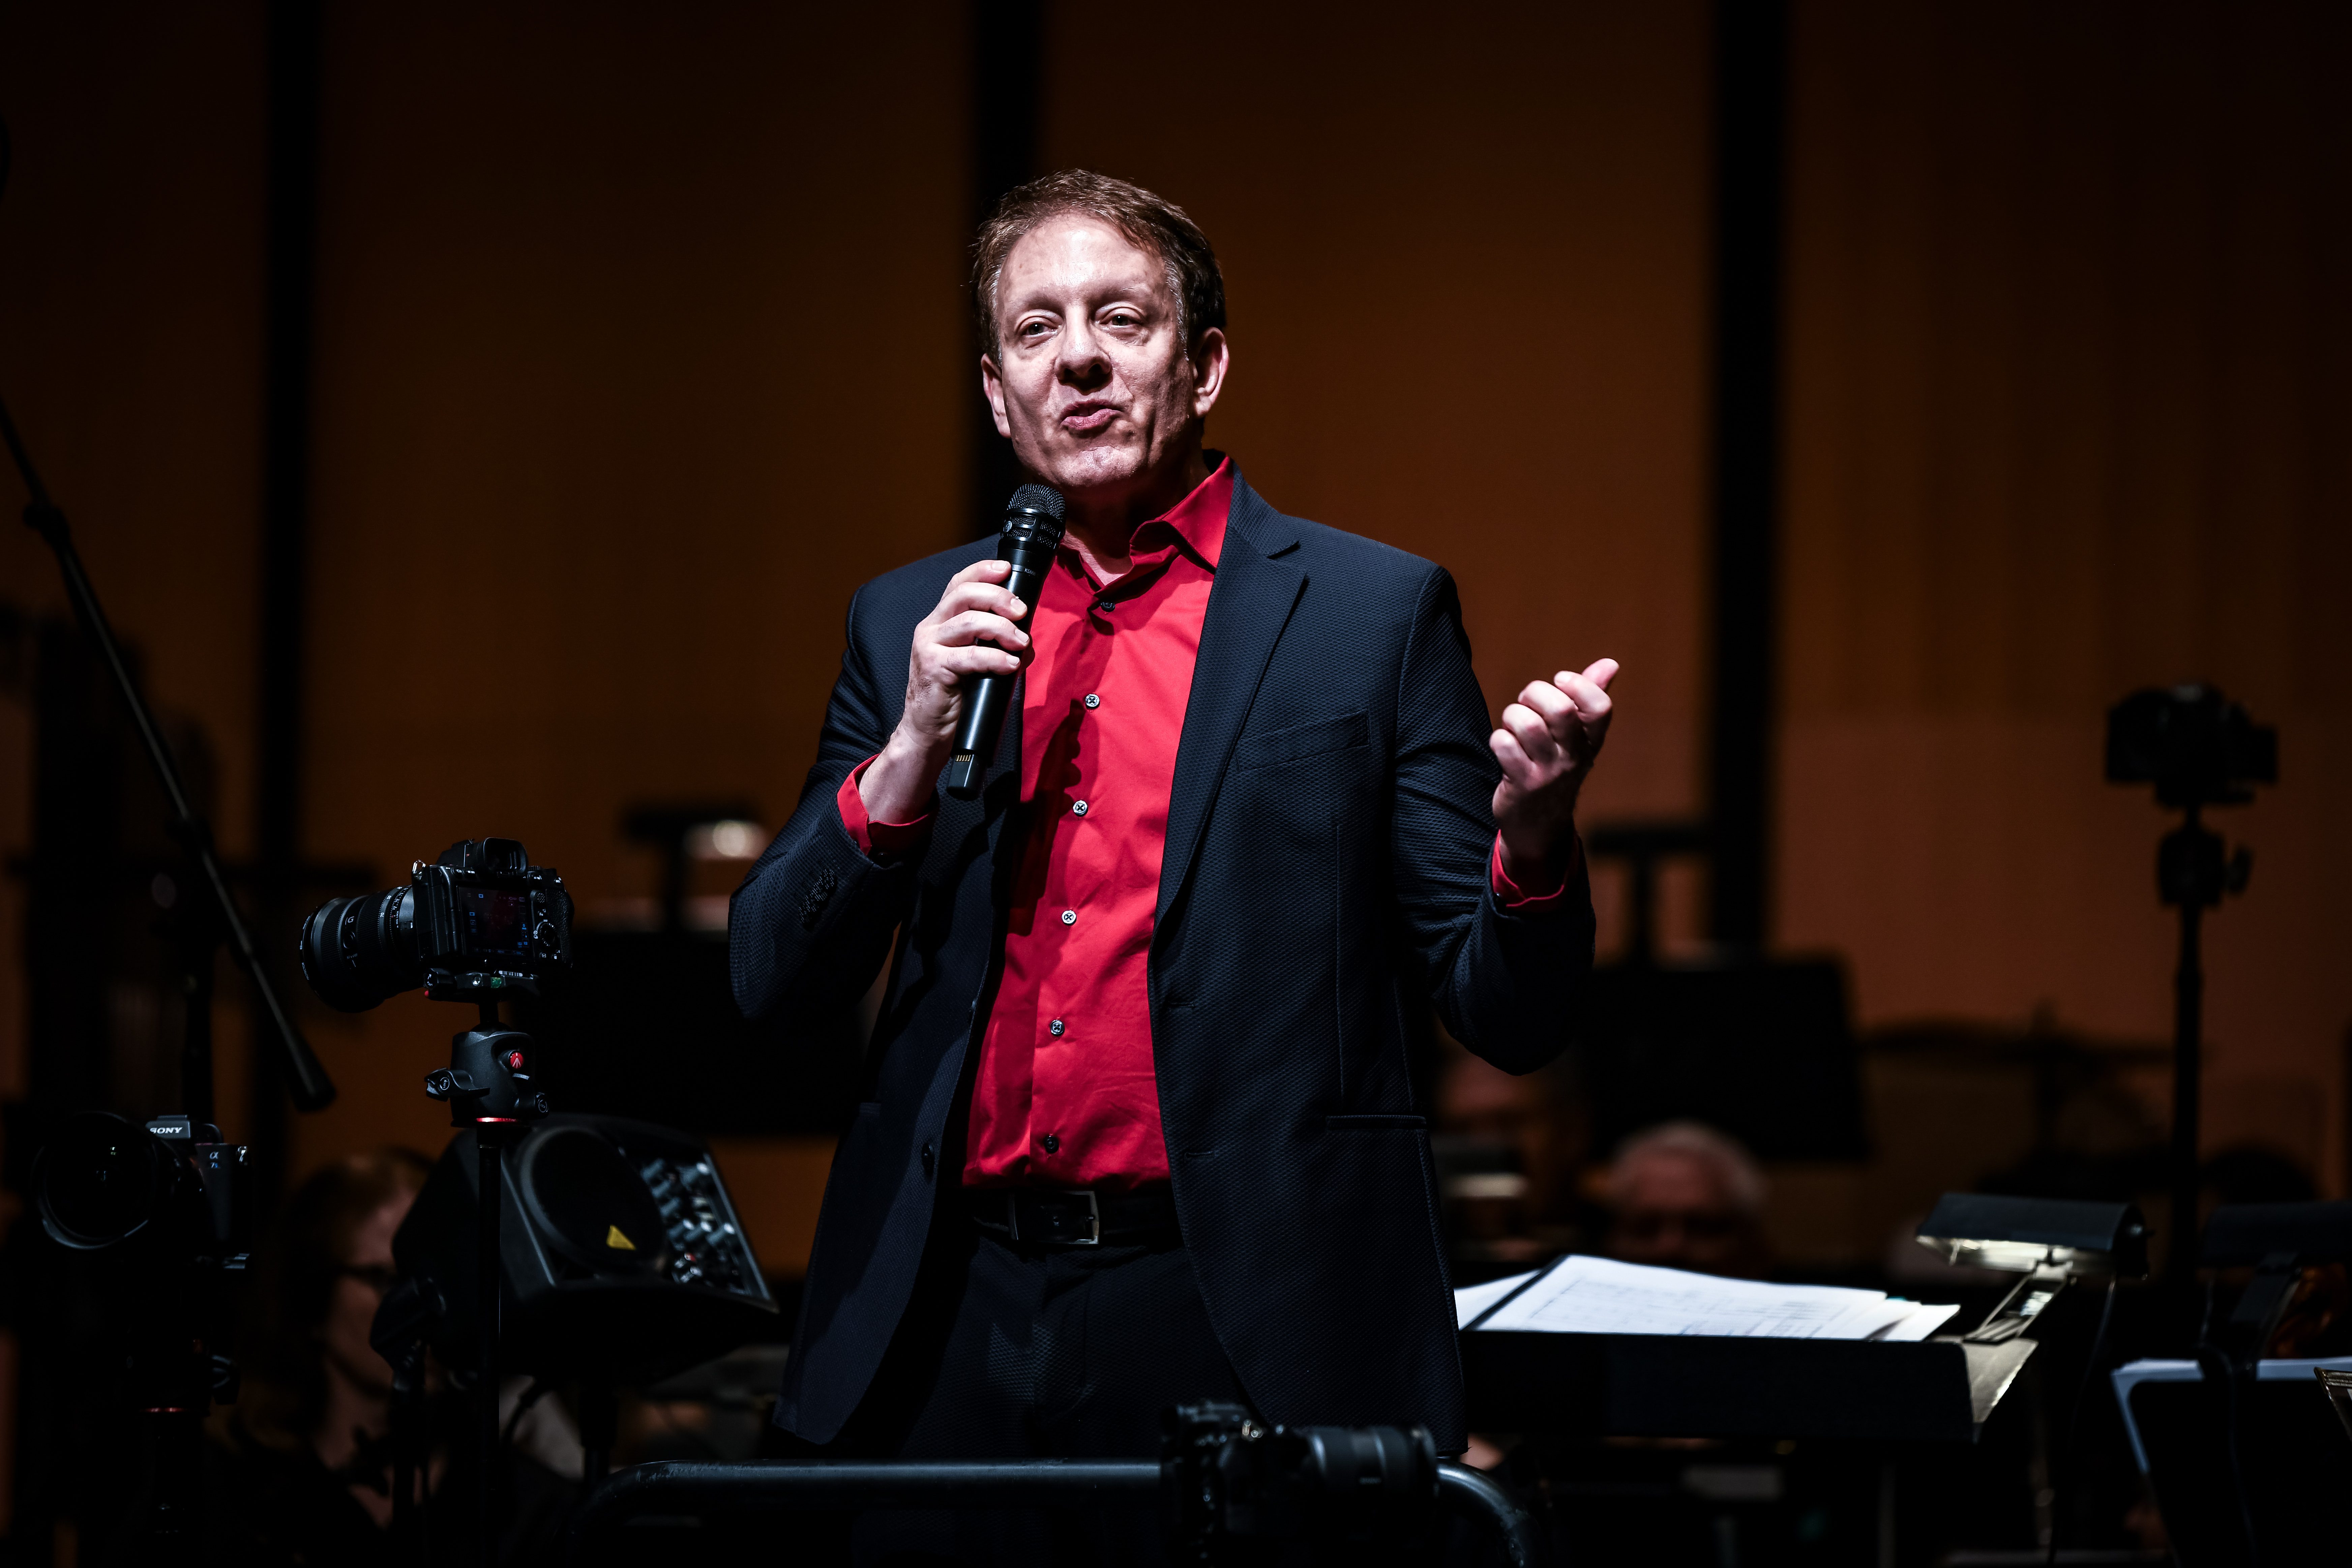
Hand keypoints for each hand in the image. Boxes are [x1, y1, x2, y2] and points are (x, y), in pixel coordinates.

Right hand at [859, 559, 1032, 822]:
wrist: (928, 730)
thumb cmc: (955, 695)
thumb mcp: (975, 661)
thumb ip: (993, 642)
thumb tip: (1027, 635)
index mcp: (940, 621)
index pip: (959, 584)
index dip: (983, 571)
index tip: (1008, 569)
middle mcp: (931, 628)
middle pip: (964, 595)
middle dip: (998, 597)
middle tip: (1022, 611)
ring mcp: (929, 647)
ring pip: (968, 622)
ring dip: (1002, 628)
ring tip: (1021, 642)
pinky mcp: (933, 668)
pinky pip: (970, 656)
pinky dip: (995, 658)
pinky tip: (1010, 665)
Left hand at [1490, 658, 1618, 881]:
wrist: (1539, 823)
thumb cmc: (1555, 765)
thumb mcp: (1577, 737)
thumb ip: (1590, 697)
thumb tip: (1610, 663)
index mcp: (1591, 740)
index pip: (1600, 707)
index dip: (1579, 685)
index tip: (1561, 680)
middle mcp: (1574, 756)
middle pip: (1560, 710)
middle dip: (1535, 693)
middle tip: (1528, 703)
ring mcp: (1548, 772)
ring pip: (1527, 724)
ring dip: (1512, 716)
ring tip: (1513, 726)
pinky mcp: (1521, 784)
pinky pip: (1503, 745)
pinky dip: (1498, 739)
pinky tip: (1505, 749)